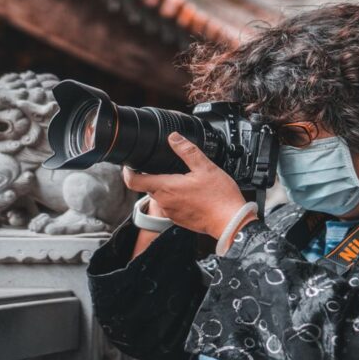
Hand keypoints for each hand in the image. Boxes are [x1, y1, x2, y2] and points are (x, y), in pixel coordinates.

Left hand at [123, 132, 246, 238]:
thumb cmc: (219, 197)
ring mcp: (171, 213)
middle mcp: (164, 202)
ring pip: (160, 196)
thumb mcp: (205, 167)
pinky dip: (175, 197)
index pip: (133, 181)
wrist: (231, 222)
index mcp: (166, 188)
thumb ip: (187, 151)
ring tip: (180, 178)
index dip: (127, 171)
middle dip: (151, 176)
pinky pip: (170, 205)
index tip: (130, 164)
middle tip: (162, 165)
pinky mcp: (179, 220)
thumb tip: (174, 137)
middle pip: (147, 187)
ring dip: (165, 187)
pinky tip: (190, 192)